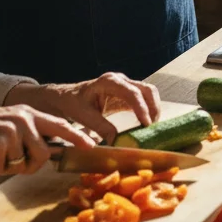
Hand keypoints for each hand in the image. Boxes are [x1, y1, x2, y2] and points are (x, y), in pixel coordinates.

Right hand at [0, 104, 96, 175]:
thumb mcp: (10, 125)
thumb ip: (30, 135)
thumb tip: (49, 154)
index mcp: (29, 114)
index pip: (60, 125)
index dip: (77, 136)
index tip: (92, 145)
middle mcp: (24, 119)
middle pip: (44, 154)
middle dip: (29, 166)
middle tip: (9, 161)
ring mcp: (12, 130)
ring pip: (23, 164)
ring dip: (6, 167)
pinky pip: (3, 168)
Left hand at [7, 72, 162, 144]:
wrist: (68, 97)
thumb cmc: (74, 103)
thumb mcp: (84, 115)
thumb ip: (100, 127)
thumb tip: (116, 141)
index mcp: (109, 81)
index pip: (132, 93)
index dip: (141, 108)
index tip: (146, 125)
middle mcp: (120, 80)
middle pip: (146, 89)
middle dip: (153, 107)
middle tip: (152, 127)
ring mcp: (125, 85)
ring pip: (149, 93)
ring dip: (153, 109)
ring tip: (151, 128)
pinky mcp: (127, 94)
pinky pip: (143, 100)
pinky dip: (148, 111)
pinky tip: (146, 125)